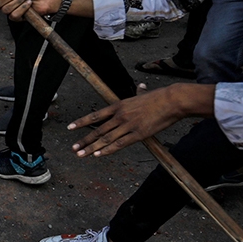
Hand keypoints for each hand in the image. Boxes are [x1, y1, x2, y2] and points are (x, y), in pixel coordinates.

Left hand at [66, 84, 214, 157]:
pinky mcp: (138, 134)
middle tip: (73, 148)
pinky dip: (108, 150)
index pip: (95, 115)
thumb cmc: (160, 97)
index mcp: (118, 105)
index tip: (70, 128)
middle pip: (98, 130)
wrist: (172, 101)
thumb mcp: (143, 94)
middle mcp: (120, 116)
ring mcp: (128, 125)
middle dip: (84, 140)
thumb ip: (139, 93)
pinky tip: (98, 155)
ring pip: (106, 139)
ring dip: (92, 148)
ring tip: (81, 154)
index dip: (81, 122)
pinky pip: (119, 144)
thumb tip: (141, 87)